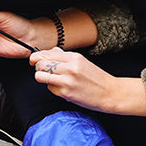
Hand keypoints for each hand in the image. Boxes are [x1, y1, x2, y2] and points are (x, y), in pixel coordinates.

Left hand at [29, 48, 145, 115]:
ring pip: (40, 76)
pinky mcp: (66, 93)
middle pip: (40, 64)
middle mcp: (69, 67)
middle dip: (38, 68)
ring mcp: (67, 80)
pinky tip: (62, 88)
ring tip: (50, 79)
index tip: (35, 61)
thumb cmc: (96, 78)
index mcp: (73, 57)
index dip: (36, 57)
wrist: (110, 93)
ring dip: (42, 78)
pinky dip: (52, 88)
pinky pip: (49, 88)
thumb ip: (64, 56)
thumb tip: (50, 51)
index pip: (46, 54)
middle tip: (44, 71)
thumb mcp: (81, 61)